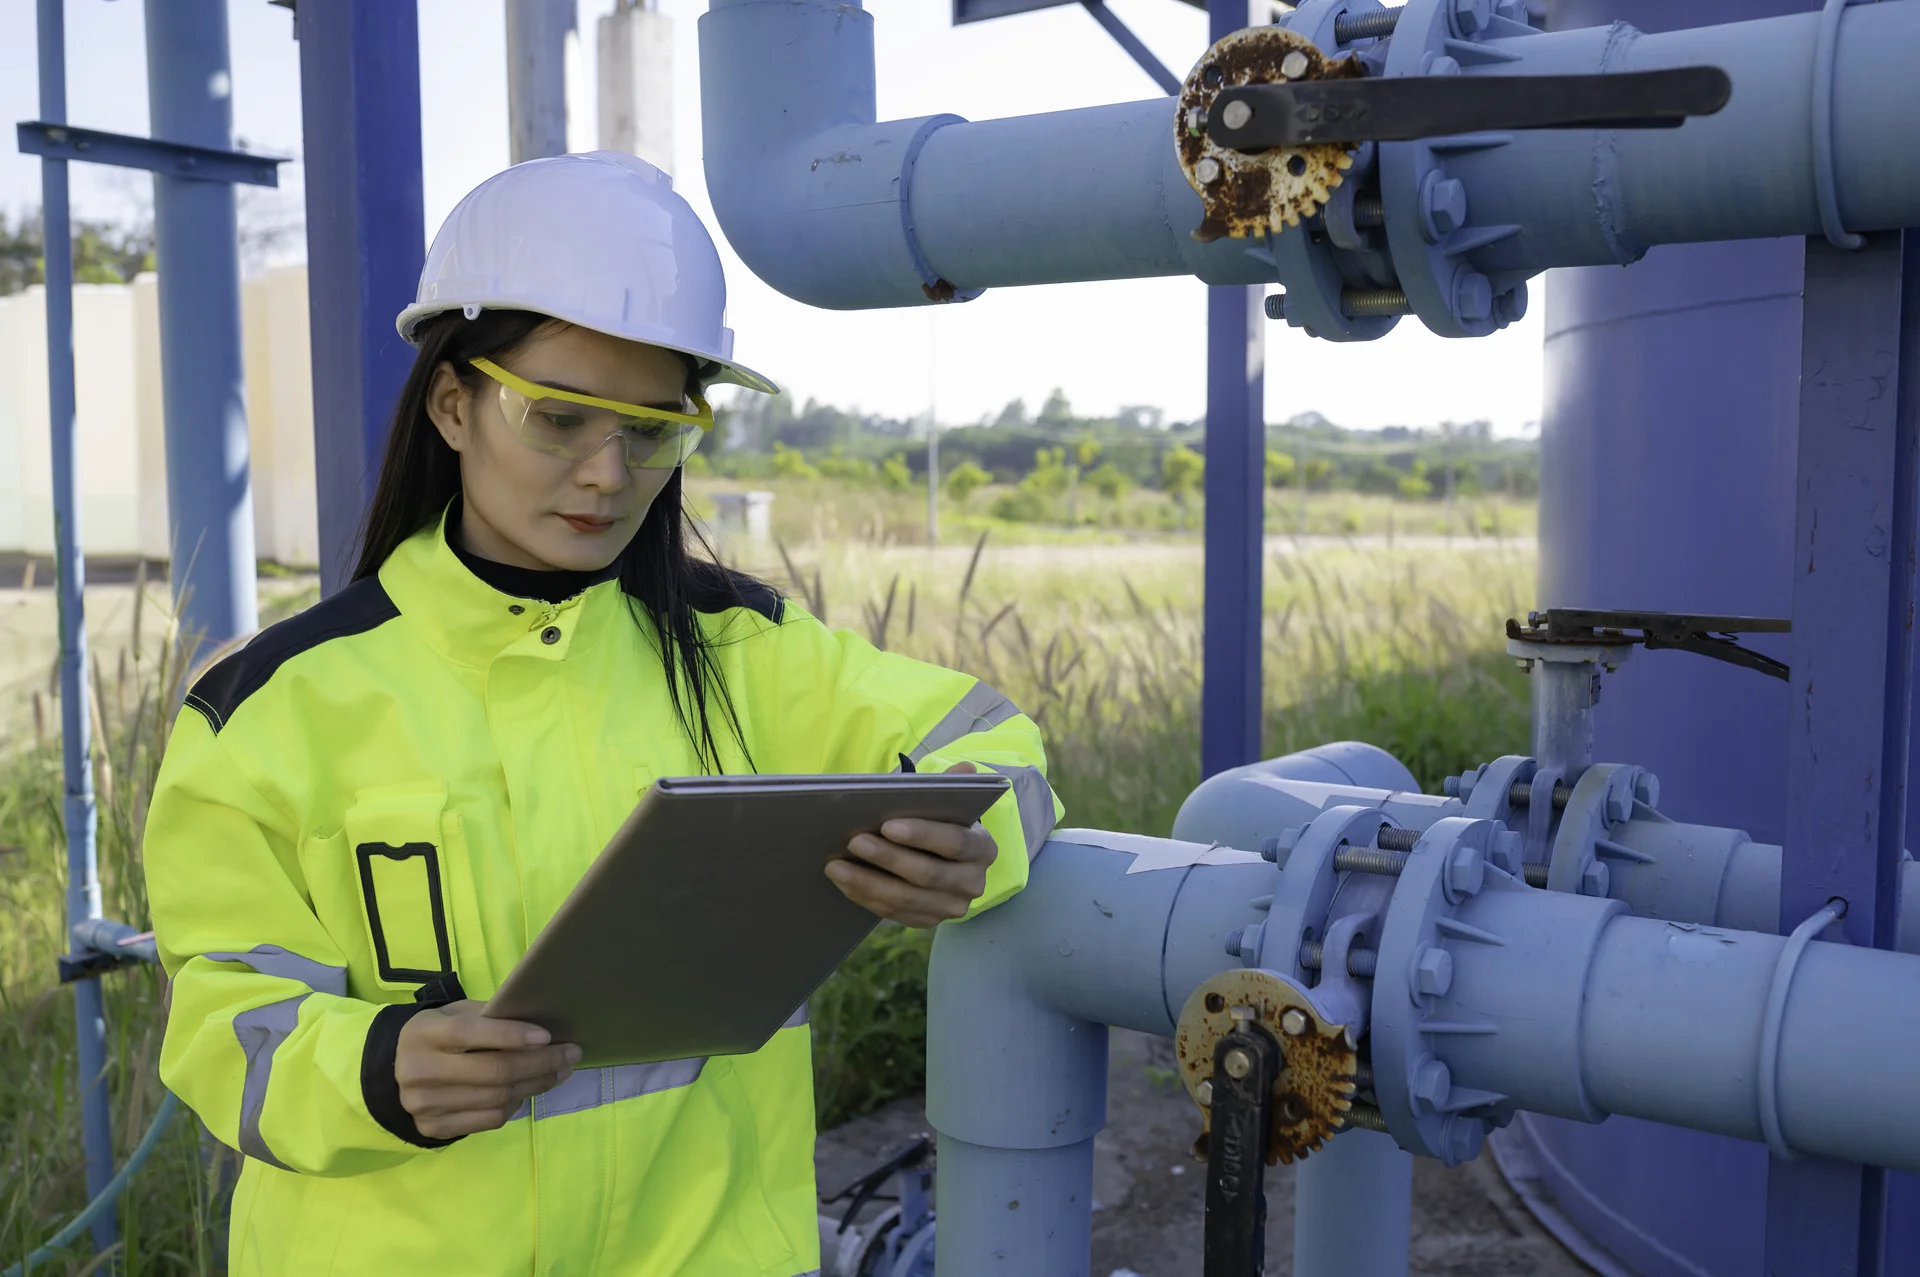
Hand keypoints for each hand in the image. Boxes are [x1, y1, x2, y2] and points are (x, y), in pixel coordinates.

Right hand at [395, 1001, 580, 1138]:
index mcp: (423, 1033)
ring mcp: (424, 1105)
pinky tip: (528, 1090)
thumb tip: (542, 1025)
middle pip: (493, 1071)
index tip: (547, 1036)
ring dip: (536, 1084)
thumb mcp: (455, 1014)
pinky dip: (516, 1104)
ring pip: (497, 1098)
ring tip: (559, 1072)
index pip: (471, 1033)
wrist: (394, 1071)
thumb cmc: (438, 1034)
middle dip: (540, 1062)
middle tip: (570, 1054)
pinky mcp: (433, 1128)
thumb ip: (489, 1017)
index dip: (512, 1035)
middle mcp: (419, 1071)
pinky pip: (490, 1119)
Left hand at [826, 762, 998, 927]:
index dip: (921, 835)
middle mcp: (972, 883)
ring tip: (836, 866)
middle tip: (854, 842)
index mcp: (982, 849)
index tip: (887, 825)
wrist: (944, 861)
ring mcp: (951, 907)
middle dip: (887, 858)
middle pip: (927, 874)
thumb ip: (951, 787)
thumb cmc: (940, 825)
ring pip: (906, 898)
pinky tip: (844, 882)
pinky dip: (866, 897)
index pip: (954, 842)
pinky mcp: (929, 921)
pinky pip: (894, 913)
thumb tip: (966, 768)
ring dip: (867, 882)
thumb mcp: (947, 805)